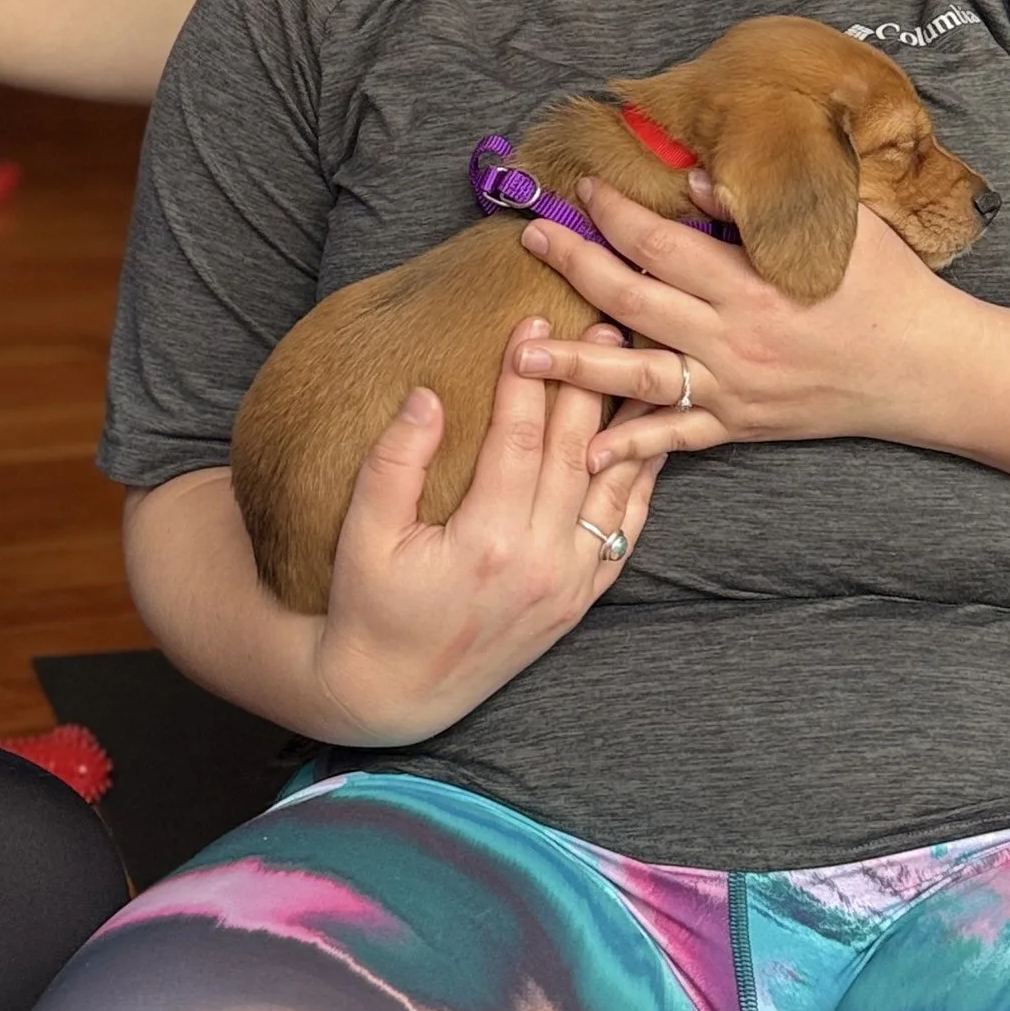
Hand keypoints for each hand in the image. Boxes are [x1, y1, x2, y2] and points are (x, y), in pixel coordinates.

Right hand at [308, 319, 660, 745]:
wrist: (394, 692)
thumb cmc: (370, 607)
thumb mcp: (363, 534)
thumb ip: (394, 463)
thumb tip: (426, 395)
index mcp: (487, 543)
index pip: (519, 439)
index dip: (526, 376)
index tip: (531, 318)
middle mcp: (542, 564)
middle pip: (575, 453)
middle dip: (588, 382)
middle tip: (602, 323)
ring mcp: (569, 585)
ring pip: (612, 489)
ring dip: (624, 424)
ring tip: (635, 368)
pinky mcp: (580, 601)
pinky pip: (624, 533)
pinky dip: (640, 484)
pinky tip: (646, 443)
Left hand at [511, 173, 964, 467]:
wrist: (930, 371)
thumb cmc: (891, 287)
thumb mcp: (840, 229)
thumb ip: (762, 207)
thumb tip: (695, 176)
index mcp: (753, 283)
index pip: (663, 242)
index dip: (616, 214)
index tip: (583, 188)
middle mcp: (734, 338)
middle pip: (633, 300)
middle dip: (575, 267)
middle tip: (529, 239)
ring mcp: (733, 388)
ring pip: (638, 375)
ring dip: (574, 365)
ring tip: (521, 354)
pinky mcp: (742, 425)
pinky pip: (677, 438)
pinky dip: (633, 445)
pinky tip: (590, 449)